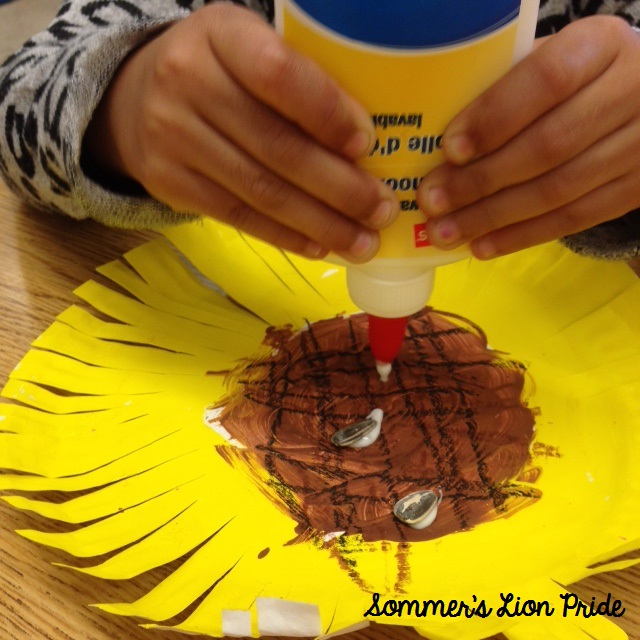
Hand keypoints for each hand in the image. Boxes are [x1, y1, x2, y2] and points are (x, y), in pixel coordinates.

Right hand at [84, 3, 397, 261]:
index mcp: (221, 34)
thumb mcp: (250, 48)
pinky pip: (238, 217)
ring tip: (362, 242)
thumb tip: (366, 145)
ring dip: (320, 223)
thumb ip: (298, 80)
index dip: (326, 113)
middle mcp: (188, 82)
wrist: (134, 98)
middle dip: (339, 187)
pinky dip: (285, 235)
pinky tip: (319, 246)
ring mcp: (173, 137)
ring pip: (261, 191)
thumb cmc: (218, 71)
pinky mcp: (169, 184)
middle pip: (276, 146)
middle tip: (381, 210)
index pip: (278, 74)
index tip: (367, 145)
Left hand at [417, 16, 639, 258]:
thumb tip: (441, 147)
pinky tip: (482, 246)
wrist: (637, 99)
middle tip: (433, 202)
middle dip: (481, 180)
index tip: (450, 149)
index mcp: (599, 46)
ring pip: (558, 190)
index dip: (495, 117)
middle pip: (548, 145)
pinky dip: (522, 236)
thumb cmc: (572, 81)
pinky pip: (575, 219)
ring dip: (493, 217)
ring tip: (446, 232)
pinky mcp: (638, 188)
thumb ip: (505, 91)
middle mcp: (631, 90)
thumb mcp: (546, 63)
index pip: (547, 80)